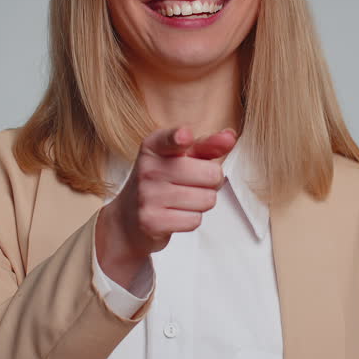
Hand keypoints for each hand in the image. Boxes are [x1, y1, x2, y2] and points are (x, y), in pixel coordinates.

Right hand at [94, 126, 236, 288]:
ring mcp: (148, 195)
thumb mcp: (181, 158)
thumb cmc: (162, 183)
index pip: (171, 139)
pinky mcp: (151, 221)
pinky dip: (190, 219)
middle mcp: (148, 168)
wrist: (128, 219)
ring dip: (201, 203)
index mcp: (154, 146)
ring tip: (181, 200)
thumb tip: (230, 137)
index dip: (180, 138)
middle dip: (211, 182)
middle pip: (211, 174)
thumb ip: (207, 146)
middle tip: (191, 184)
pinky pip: (195, 220)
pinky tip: (174, 214)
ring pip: (207, 199)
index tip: (184, 136)